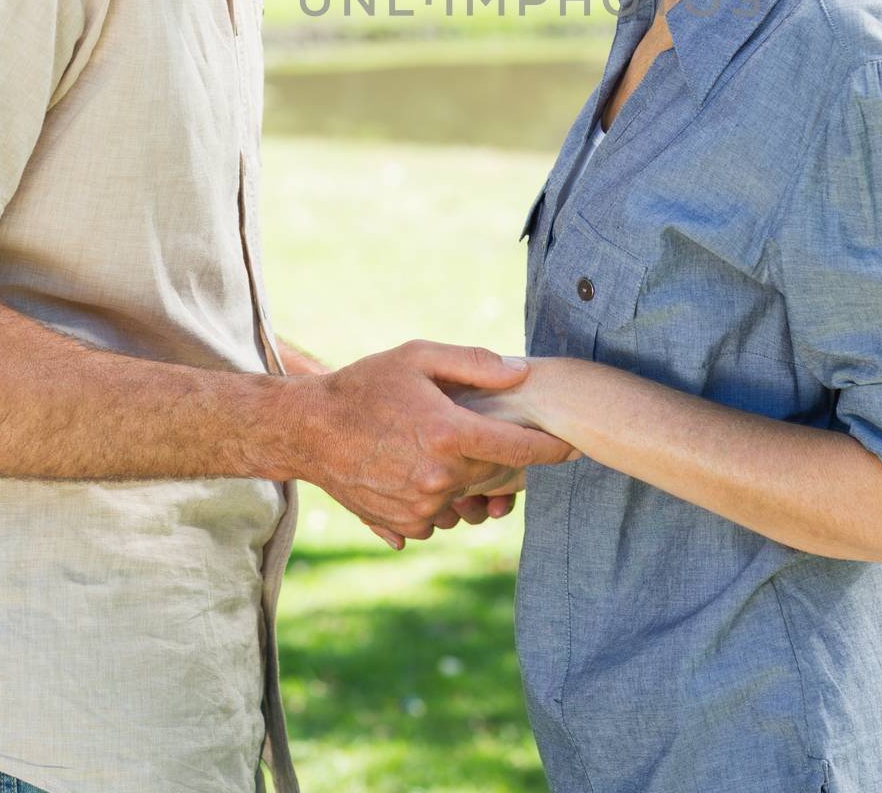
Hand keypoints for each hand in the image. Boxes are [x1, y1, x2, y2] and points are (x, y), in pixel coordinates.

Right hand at [287, 340, 572, 541]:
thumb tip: (523, 373)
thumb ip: (475, 363)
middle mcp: (439, 478)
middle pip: (495, 474)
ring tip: (442, 451)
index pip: (520, 448)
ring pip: (468, 500)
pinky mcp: (403, 525)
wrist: (308, 430)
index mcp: (449, 434)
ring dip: (466, 481)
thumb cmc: (366, 385)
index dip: (552, 448)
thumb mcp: (419, 356)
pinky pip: (439, 518)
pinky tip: (417, 472)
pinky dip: (438, 499)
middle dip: (499, 458)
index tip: (573, 446)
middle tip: (483, 433)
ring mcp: (421, 508)